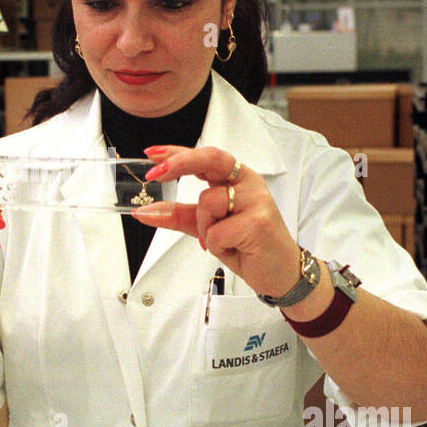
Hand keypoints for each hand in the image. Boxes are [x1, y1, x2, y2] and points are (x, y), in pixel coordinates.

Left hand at [130, 145, 300, 297]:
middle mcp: (248, 183)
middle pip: (209, 160)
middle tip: (155, 174)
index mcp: (238, 178)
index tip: (151, 154)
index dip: (176, 153)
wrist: (282, 273)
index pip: (205, 156)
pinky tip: (235, 248)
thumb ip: (178, 215)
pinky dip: (216, 245)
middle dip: (179, 163)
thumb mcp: (208, 227)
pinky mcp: (257, 222)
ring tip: (225, 240)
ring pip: (207, 203)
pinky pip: (215, 231)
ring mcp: (256, 200)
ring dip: (204, 227)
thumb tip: (144, 211)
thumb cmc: (249, 245)